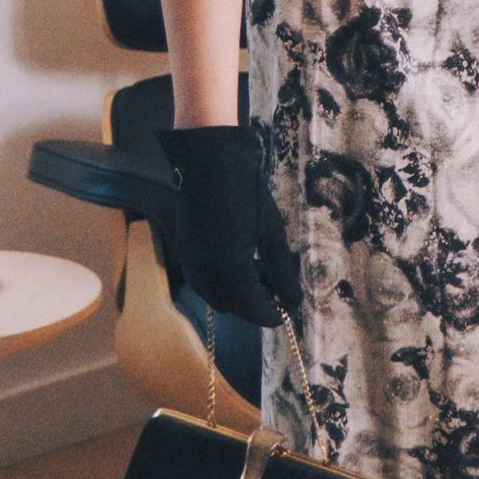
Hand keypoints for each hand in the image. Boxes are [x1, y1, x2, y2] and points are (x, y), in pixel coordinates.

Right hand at [153, 124, 303, 327]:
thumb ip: (282, 271)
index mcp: (229, 269)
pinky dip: (219, 285)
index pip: (252, 308)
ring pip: (214, 297)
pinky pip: (202, 282)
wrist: (210, 162)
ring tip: (259, 280)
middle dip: (253, 307)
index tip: (285, 315)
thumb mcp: (271, 232)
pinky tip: (238, 269)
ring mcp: (190, 263)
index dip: (269, 315)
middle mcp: (204, 273)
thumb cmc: (247, 192)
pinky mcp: (184, 252)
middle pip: (232, 306)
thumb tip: (294, 302)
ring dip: (236, 297)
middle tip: (275, 295)